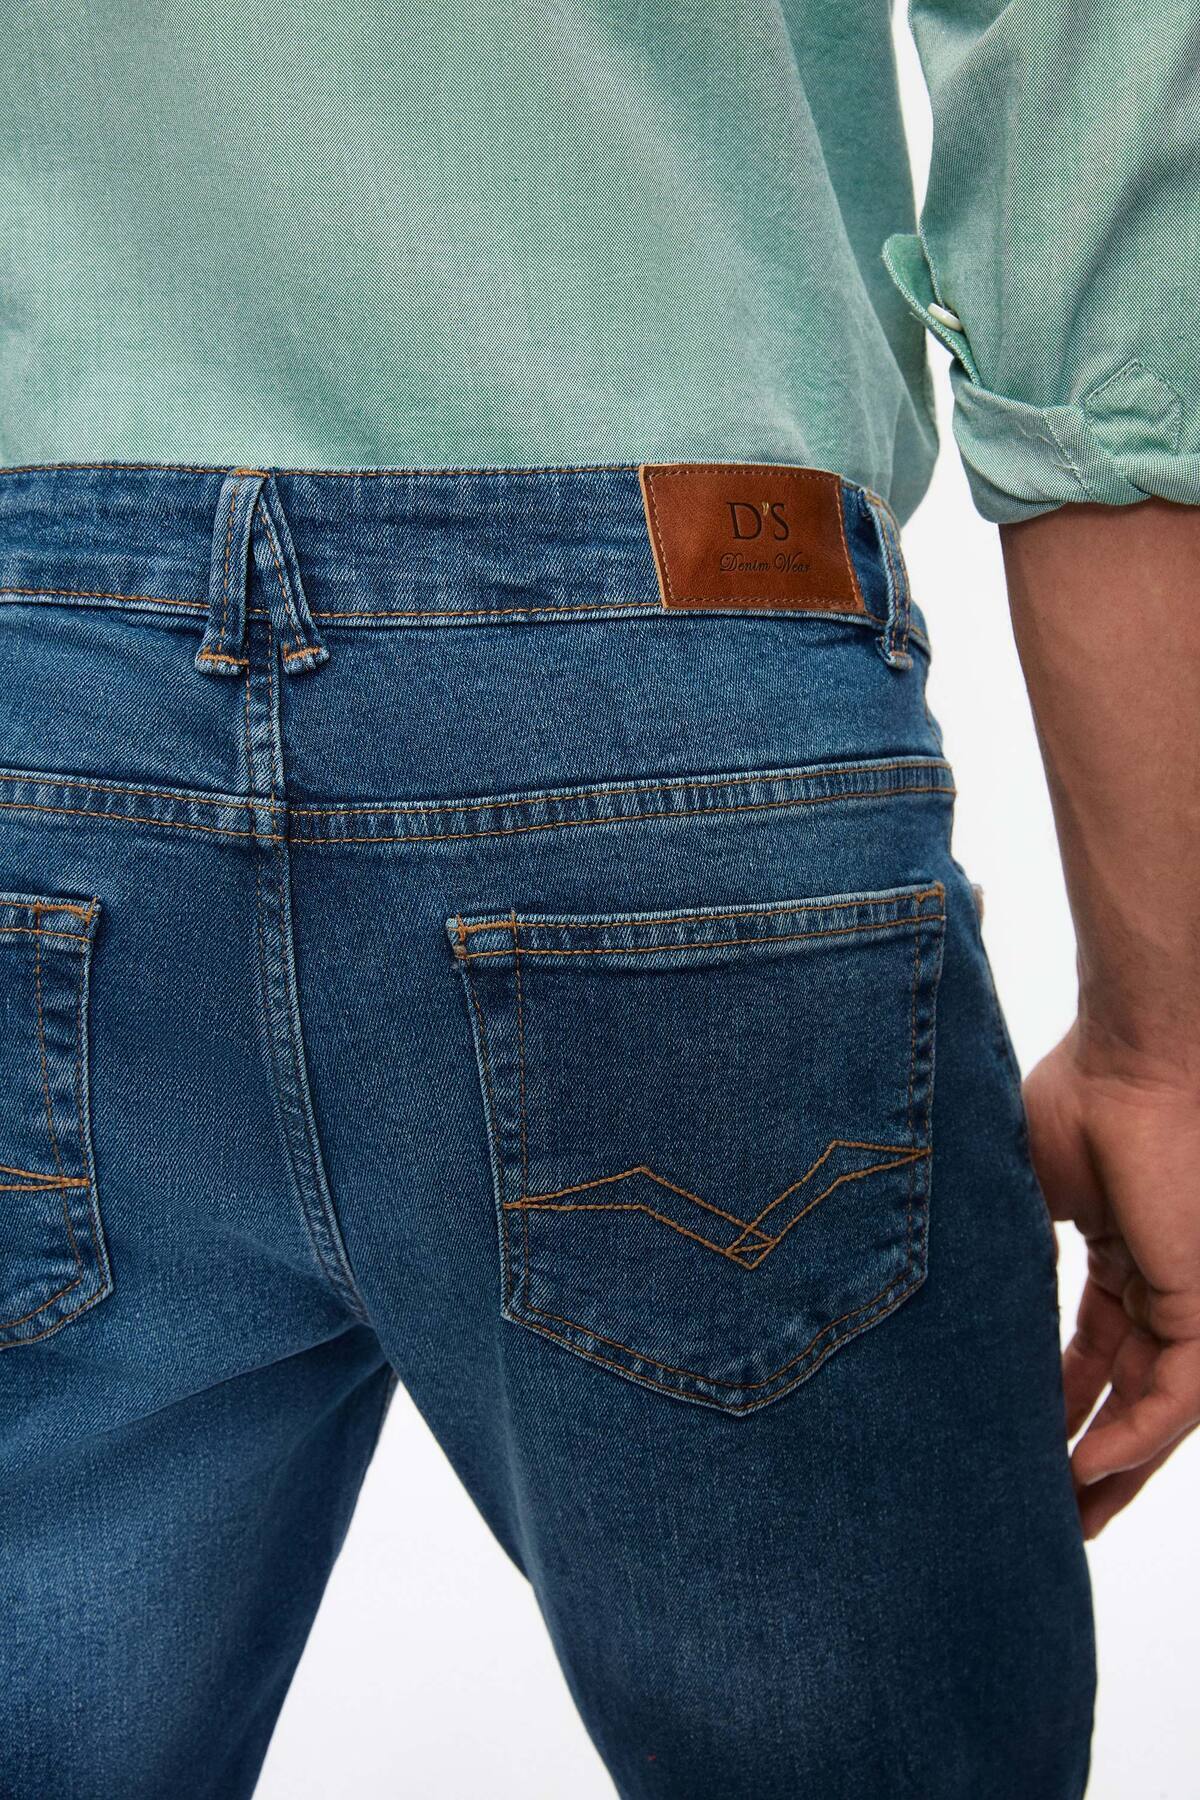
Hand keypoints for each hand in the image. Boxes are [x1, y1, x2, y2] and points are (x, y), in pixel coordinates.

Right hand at [1022, 1026, 1199, 1537]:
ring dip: (1107, 1465)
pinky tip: (1082, 1468)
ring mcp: (1186, 1298)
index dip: (1055, 1406)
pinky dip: (1130, 1437)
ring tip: (1058, 1515)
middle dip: (1086, 1456)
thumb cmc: (1072, 1099)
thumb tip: (933, 1313)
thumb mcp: (1018, 1201)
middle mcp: (1159, 1286)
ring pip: (1151, 1408)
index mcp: (1118, 1258)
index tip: (1010, 1447)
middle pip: (1124, 1394)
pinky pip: (1172, 1397)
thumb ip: (1000, 1262)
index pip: (1092, 1355)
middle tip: (1041, 1513)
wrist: (1129, 1059)